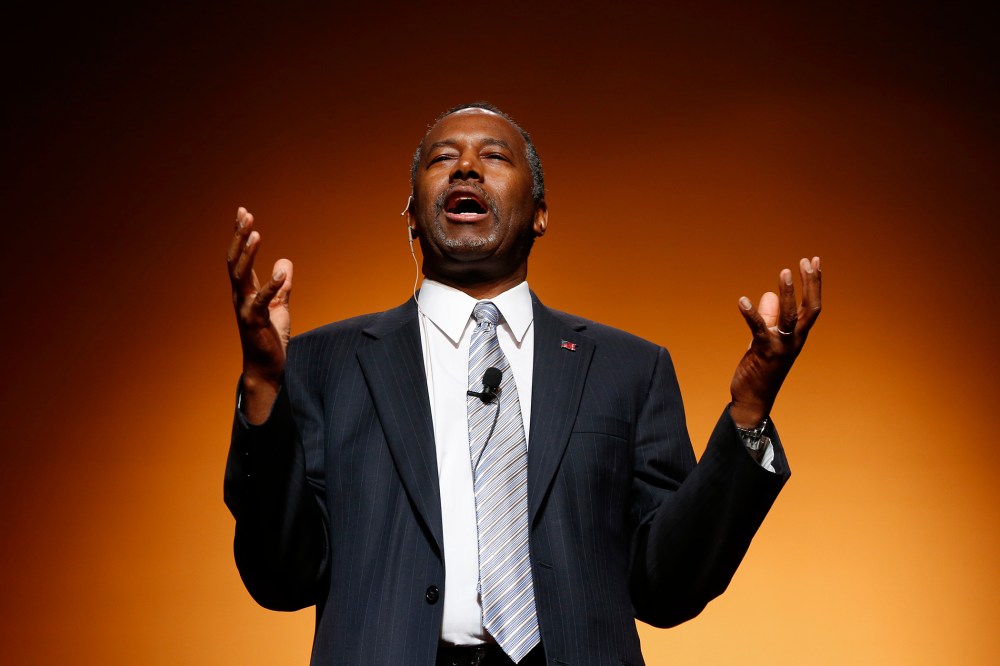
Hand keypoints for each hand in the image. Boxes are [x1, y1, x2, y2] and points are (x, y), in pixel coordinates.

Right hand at [226, 207, 292, 422]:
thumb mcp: (279, 306)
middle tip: (245, 215)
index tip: (243, 212)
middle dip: (239, 237)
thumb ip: (281, 286)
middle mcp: (240, 296)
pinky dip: (272, 286)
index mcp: (245, 291)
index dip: (240, 235)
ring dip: (247, 254)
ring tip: (255, 233)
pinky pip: (262, 300)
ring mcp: (245, 308)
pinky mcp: (255, 322)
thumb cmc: (270, 338)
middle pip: (235, 260)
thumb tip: (285, 262)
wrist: (267, 368)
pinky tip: (282, 272)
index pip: (240, 257)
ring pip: (240, 276)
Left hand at [729, 257, 821, 427]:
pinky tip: (742, 300)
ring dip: (787, 293)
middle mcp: (794, 340)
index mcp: (797, 336)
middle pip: (809, 308)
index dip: (814, 284)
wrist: (753, 399)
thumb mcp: (765, 340)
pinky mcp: (764, 352)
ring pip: (789, 316)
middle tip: (805, 262)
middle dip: (810, 284)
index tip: (813, 262)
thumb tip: (769, 295)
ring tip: (785, 272)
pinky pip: (759, 329)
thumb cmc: (760, 368)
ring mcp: (781, 347)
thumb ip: (768, 318)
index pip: (811, 306)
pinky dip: (751, 314)